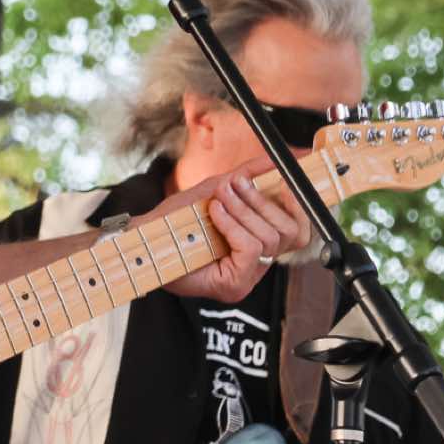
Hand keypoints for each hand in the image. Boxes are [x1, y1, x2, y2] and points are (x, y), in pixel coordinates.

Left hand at [159, 166, 312, 303]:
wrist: (144, 238)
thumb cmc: (177, 218)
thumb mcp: (216, 190)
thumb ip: (247, 176)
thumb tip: (275, 158)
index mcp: (259, 246)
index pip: (299, 231)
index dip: (297, 206)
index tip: (284, 180)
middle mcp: (257, 267)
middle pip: (289, 233)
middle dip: (262, 202)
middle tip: (235, 185)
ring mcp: (246, 279)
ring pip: (269, 239)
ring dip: (244, 210)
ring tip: (219, 198)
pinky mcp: (233, 286)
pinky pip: (250, 248)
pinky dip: (234, 225)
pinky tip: (216, 213)